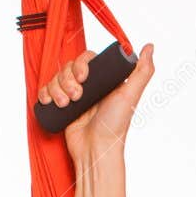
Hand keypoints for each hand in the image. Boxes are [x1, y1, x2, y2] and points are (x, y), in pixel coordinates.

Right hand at [38, 42, 155, 164]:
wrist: (96, 149)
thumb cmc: (115, 126)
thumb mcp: (131, 95)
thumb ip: (143, 71)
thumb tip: (149, 47)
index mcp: (104, 81)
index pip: (86, 59)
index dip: (81, 64)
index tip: (83, 77)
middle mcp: (90, 86)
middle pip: (69, 67)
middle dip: (67, 80)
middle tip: (76, 96)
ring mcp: (74, 96)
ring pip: (56, 78)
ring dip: (57, 89)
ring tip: (66, 105)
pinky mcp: (61, 106)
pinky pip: (46, 91)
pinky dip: (45, 94)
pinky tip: (52, 103)